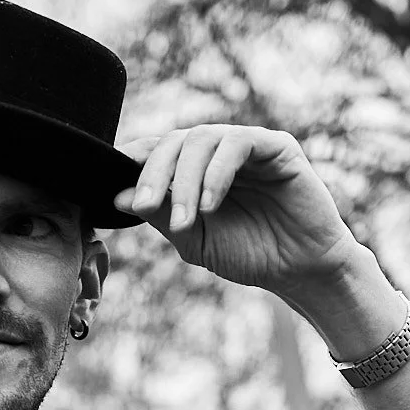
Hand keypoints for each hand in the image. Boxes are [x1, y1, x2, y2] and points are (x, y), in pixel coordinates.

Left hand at [114, 124, 357, 296]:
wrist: (298, 269)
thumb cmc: (249, 254)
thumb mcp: (194, 239)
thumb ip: (161, 215)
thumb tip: (120, 197)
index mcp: (194, 169)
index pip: (157, 151)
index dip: (133, 161)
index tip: (111, 183)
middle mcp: (217, 151)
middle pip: (174, 141)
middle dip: (155, 174)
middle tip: (146, 207)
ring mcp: (246, 145)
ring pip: (202, 140)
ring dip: (186, 180)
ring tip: (187, 221)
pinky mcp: (275, 146)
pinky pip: (238, 144)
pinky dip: (217, 173)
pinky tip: (210, 205)